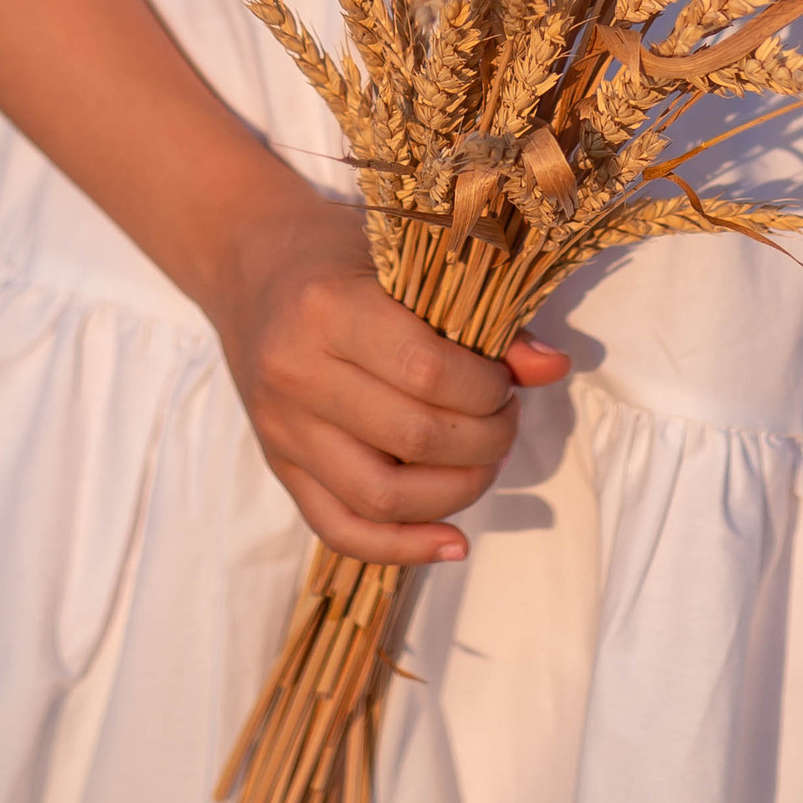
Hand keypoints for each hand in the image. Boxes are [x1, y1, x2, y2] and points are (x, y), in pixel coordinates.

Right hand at [206, 178, 569, 565]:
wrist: (248, 262)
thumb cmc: (337, 253)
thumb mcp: (403, 259)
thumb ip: (478, 314)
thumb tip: (554, 366)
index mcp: (329, 308)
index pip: (426, 372)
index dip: (486, 389)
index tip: (507, 380)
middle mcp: (297, 373)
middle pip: (411, 440)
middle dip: (484, 441)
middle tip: (505, 419)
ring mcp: (282, 429)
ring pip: (381, 498)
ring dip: (455, 493)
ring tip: (483, 462)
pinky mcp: (279, 466)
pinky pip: (340, 529)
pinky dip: (402, 548)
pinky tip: (453, 542)